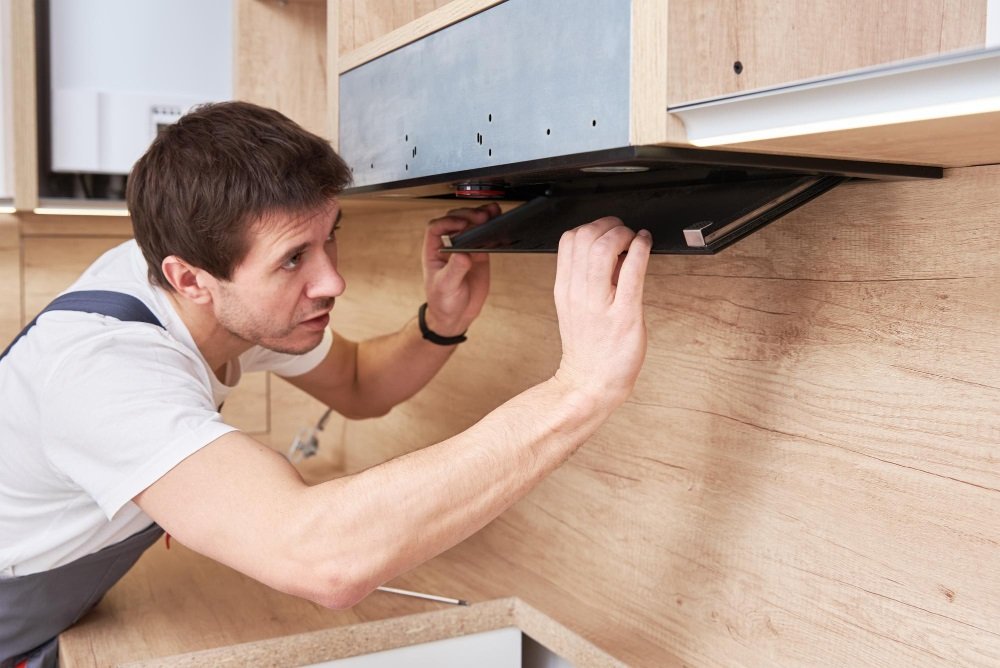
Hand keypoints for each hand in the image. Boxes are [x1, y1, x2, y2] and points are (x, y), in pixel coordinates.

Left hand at [422, 203, 499, 335]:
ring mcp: (464, 249)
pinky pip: (484, 238)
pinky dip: (491, 229)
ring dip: (481, 217)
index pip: (437, 228)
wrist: (456, 316)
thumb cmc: (443, 302)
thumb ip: (454, 270)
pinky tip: (498, 222)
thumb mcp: (446, 287)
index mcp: (434, 251)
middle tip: (481, 218)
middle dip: (468, 216)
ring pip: (471, 226)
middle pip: (455, 221)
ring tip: (492, 213)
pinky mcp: (478, 255)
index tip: (462, 225)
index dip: (448, 222)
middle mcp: (448, 247)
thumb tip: (463, 254)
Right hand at [552, 217, 651, 406]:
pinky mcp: (625, 314)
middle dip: (609, 225)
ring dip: (624, 234)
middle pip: (585, 237)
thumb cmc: (588, 348)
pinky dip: (642, 249)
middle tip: (623, 233)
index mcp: (565, 289)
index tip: (607, 232)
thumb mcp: (574, 308)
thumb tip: (610, 250)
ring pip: (604, 248)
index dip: (591, 227)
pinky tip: (646, 245)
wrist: (590, 383)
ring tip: (634, 239)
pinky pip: (632, 271)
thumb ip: (587, 279)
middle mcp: (578, 293)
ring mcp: (600, 303)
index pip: (569, 240)